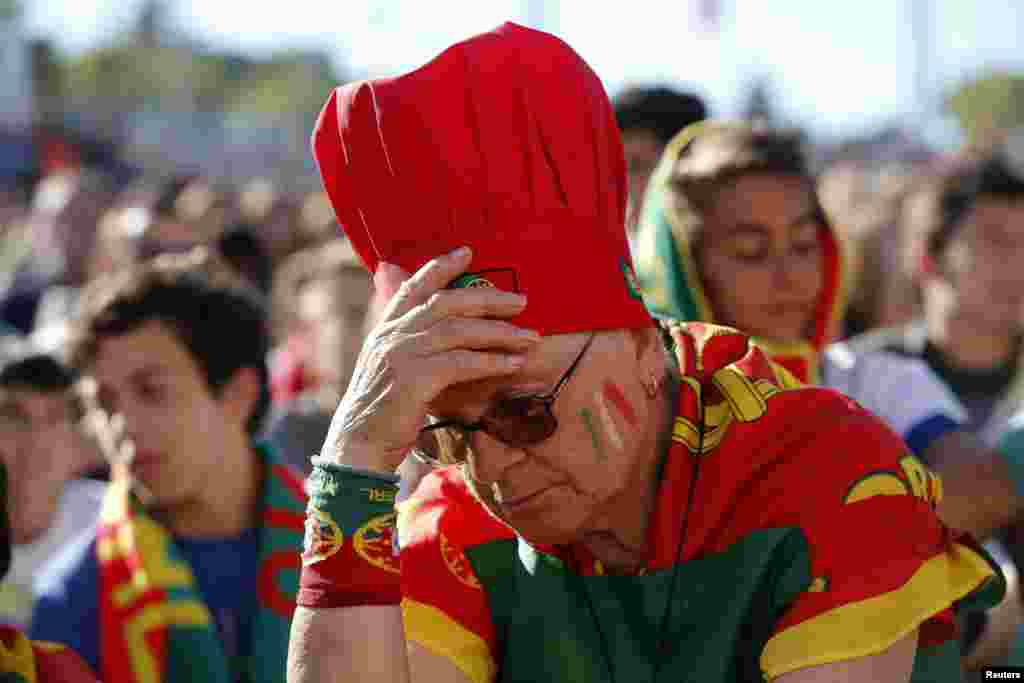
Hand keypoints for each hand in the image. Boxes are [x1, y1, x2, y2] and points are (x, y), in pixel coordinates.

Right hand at [320, 247, 540, 472]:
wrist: (358, 444)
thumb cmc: (381, 410)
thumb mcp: (389, 367)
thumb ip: (408, 342)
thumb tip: (435, 327)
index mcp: (386, 328)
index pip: (414, 286)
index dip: (441, 266)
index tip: (468, 251)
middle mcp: (393, 334)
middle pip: (446, 303)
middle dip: (488, 299)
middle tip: (522, 301)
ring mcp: (402, 354)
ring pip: (459, 330)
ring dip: (499, 332)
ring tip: (530, 337)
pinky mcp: (415, 378)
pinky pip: (461, 362)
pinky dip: (491, 361)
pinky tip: (513, 364)